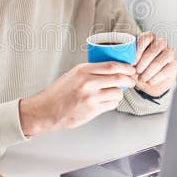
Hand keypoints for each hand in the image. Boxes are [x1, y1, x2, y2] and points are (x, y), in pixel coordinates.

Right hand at [19, 61, 137, 135]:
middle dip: (129, 79)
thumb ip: (89, 72)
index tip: (131, 68)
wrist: (45, 111)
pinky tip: (106, 102)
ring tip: (114, 93)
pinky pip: (112, 104)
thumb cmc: (57, 94)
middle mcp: (88, 82)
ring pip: (117, 92)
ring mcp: (91, 96)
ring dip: (119, 93)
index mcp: (82, 70)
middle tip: (132, 80)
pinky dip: (112, 102)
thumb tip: (110, 71)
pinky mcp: (93, 109)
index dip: (125, 67)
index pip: (111, 65)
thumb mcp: (72, 75)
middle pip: (118, 77)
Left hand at [133, 32, 176, 97]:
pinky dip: (156, 77)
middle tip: (136, 71)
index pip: (146, 37)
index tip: (132, 61)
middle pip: (154, 49)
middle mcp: (160, 43)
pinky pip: (166, 70)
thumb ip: (128, 58)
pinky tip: (149, 82)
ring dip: (150, 70)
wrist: (148, 81)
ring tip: (142, 78)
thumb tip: (125, 60)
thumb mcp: (130, 62)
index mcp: (149, 38)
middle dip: (143, 62)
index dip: (139, 49)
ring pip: (161, 59)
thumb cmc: (137, 68)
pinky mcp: (174, 64)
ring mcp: (169, 53)